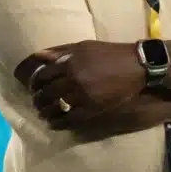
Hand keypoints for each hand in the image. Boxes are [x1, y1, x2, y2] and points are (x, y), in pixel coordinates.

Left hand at [29, 40, 145, 128]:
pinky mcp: (92, 108)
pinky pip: (69, 119)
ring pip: (55, 108)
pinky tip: (53, 124)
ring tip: (43, 114)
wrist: (136, 66)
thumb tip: (39, 56)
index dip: (34, 83)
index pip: (42, 75)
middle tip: (37, 103)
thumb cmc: (110, 53)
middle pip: (45, 93)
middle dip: (38, 100)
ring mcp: (82, 95)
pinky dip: (58, 124)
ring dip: (45, 113)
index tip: (34, 87)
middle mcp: (72, 79)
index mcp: (69, 62)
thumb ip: (61, 51)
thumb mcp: (84, 46)